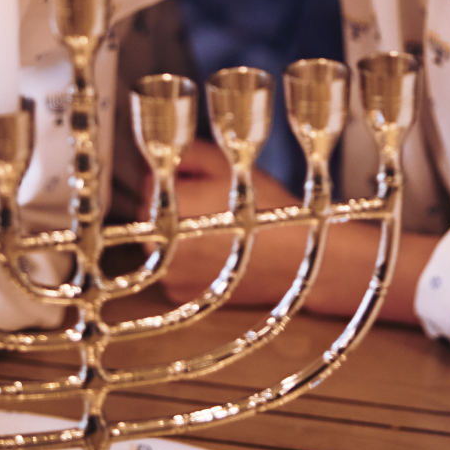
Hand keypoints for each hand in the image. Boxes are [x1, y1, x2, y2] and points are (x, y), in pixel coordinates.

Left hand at [151, 139, 301, 305]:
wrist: (297, 255)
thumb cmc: (264, 208)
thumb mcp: (226, 164)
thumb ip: (186, 154)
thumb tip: (162, 156)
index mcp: (165, 208)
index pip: (152, 182)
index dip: (179, 177)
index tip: (203, 182)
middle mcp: (160, 246)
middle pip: (157, 212)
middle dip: (181, 205)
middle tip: (218, 204)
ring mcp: (169, 275)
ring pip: (167, 240)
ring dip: (185, 232)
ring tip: (223, 228)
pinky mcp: (181, 295)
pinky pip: (177, 266)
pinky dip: (191, 258)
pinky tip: (220, 250)